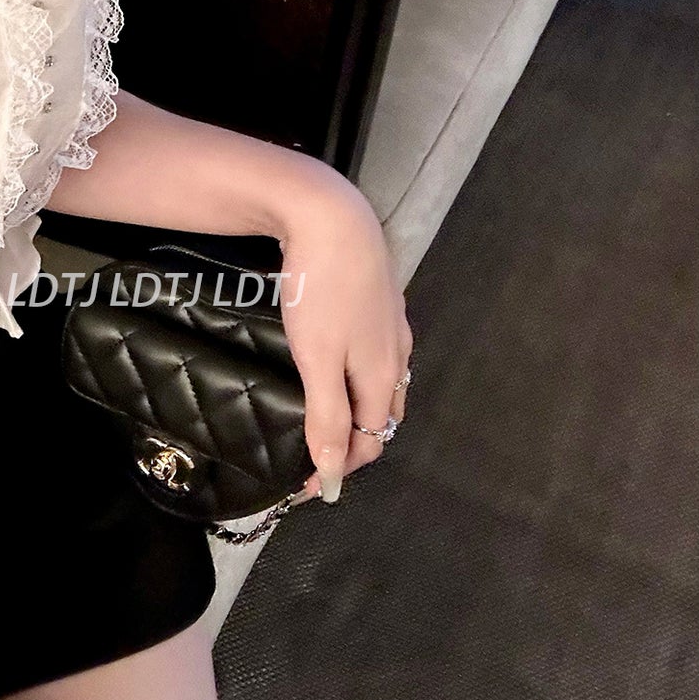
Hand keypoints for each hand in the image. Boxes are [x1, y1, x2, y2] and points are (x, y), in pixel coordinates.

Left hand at [273, 172, 412, 504]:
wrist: (329, 212)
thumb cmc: (322, 289)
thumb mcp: (318, 358)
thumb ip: (327, 415)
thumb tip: (334, 475)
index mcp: (384, 374)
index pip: (371, 440)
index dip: (339, 468)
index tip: (301, 487)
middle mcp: (397, 353)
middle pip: (382, 415)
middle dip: (354, 444)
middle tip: (314, 460)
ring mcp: (391, 324)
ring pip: (383, 384)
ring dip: (360, 412)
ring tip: (328, 424)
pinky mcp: (377, 299)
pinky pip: (376, 355)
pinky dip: (360, 378)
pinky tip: (341, 368)